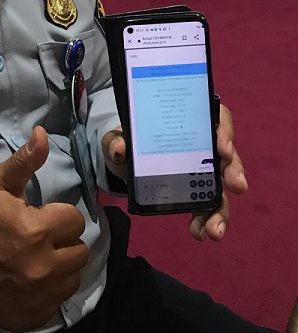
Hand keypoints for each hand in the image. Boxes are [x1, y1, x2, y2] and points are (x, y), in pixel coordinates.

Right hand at [0, 126, 88, 332]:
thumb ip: (25, 161)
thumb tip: (41, 134)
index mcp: (37, 230)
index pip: (74, 220)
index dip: (59, 217)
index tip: (42, 218)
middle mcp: (43, 265)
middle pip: (79, 250)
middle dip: (63, 241)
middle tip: (41, 239)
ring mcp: (40, 295)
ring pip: (73, 277)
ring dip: (61, 266)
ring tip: (39, 258)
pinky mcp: (35, 316)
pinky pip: (59, 301)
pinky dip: (50, 291)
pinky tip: (33, 280)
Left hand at [101, 104, 248, 242]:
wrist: (125, 164)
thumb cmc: (130, 142)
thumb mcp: (119, 137)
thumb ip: (115, 140)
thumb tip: (118, 150)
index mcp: (191, 121)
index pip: (217, 117)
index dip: (224, 130)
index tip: (222, 147)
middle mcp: (204, 144)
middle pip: (228, 154)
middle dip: (234, 170)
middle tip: (236, 186)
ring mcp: (204, 170)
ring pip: (223, 186)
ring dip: (223, 208)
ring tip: (215, 228)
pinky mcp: (198, 192)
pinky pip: (210, 206)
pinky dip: (208, 219)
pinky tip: (201, 233)